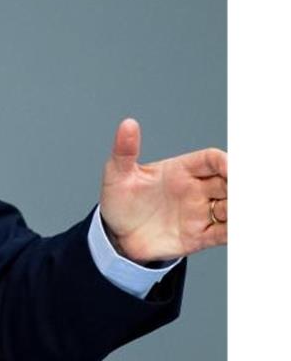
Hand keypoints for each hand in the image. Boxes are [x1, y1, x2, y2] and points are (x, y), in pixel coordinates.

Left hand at [98, 118, 226, 263]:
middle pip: (229, 182)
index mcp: (180, 170)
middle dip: (240, 185)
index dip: (225, 162)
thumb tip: (127, 124)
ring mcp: (198, 213)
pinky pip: (224, 233)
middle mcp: (195, 189)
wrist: (116, 236)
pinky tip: (239, 230)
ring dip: (239, 209)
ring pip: (231, 207)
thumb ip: (124, 150)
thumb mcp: (117, 174)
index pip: (211, 160)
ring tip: (239, 211)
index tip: (231, 168)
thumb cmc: (119, 201)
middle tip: (244, 191)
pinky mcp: (199, 236)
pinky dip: (235, 231)